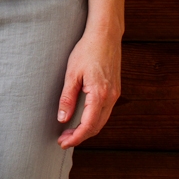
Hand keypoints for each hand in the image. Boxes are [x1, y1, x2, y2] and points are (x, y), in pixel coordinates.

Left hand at [56, 28, 121, 149]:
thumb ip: (67, 97)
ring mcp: (115, 94)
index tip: (63, 143)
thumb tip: (62, 119)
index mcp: (100, 94)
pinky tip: (82, 118)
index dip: (76, 137)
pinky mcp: (115, 89)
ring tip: (70, 132)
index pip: (88, 125)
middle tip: (63, 140)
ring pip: (102, 120)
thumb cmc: (87, 50)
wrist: (105, 35)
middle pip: (97, 126)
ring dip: (87, 129)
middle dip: (80, 136)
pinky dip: (94, 119)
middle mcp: (111, 97)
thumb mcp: (72, 73)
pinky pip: (105, 111)